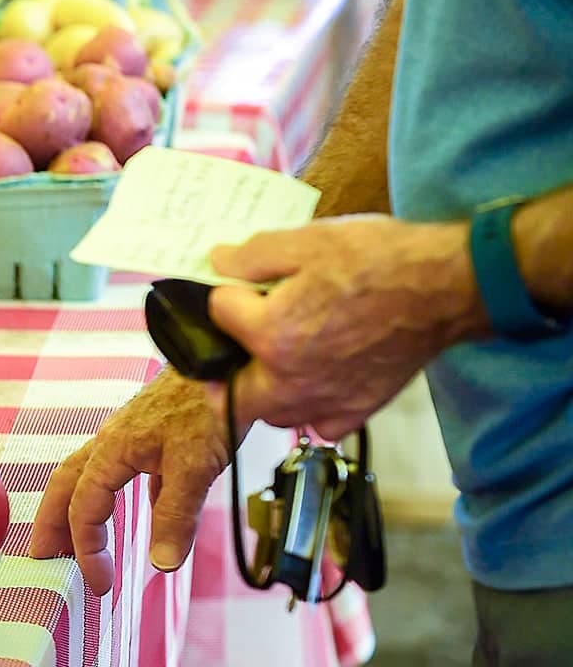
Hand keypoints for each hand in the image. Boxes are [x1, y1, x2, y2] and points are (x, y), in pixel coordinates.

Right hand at [29, 369, 234, 594]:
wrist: (226, 357)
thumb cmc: (208, 401)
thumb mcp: (193, 465)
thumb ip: (175, 515)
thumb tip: (161, 563)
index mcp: (111, 450)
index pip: (84, 509)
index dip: (86, 549)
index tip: (99, 582)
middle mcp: (111, 442)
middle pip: (64, 486)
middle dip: (50, 524)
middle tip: (43, 558)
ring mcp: (129, 436)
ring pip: (87, 476)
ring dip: (76, 510)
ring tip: (75, 539)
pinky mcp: (151, 434)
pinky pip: (120, 471)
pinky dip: (115, 496)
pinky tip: (137, 512)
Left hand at [207, 215, 484, 439]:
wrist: (448, 285)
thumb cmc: (382, 260)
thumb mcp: (308, 240)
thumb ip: (252, 255)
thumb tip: (218, 262)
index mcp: (271, 335)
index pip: (218, 316)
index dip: (225, 294)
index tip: (237, 286)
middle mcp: (292, 379)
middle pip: (230, 396)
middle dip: (222, 371)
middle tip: (229, 348)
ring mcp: (325, 400)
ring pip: (271, 415)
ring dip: (263, 393)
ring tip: (272, 363)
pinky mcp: (358, 409)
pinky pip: (319, 425)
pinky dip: (311, 412)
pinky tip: (316, 384)